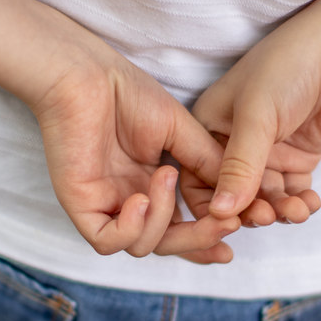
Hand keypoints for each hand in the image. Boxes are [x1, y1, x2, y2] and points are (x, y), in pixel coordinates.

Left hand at [32, 54, 239, 260]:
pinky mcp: (80, 205)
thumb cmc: (128, 92)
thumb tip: (239, 196)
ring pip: (142, 246)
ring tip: (165, 175)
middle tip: (225, 223)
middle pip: (168, 244)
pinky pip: (107, 242)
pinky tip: (141, 199)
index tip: (240, 227)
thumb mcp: (183, 132)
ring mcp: (105, 205)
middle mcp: (130, 200)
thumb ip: (209, 164)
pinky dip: (131, 230)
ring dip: (164, 219)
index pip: (183, 227)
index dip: (209, 237)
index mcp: (152, 186)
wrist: (87, 74)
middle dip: (199, 239)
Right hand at [180, 8, 320, 227]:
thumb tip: (222, 213)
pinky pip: (290, 193)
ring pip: (264, 199)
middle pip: (232, 197)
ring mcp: (263, 155)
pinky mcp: (293, 160)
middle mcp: (230, 147)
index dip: (212, 206)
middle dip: (251, 211)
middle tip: (269, 215)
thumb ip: (239, 167)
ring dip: (280, 210)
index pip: (197, 181)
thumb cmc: (285, 68)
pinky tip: (310, 203)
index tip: (231, 223)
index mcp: (206, 131)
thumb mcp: (256, 117)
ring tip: (298, 210)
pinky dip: (300, 203)